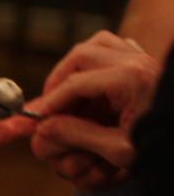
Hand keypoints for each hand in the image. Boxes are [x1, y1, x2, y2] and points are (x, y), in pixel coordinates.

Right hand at [0, 31, 160, 189]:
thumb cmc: (162, 149)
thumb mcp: (120, 150)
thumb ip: (79, 137)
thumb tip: (44, 127)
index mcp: (133, 80)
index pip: (76, 83)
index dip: (50, 102)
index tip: (34, 119)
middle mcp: (139, 63)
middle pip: (83, 54)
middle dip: (59, 78)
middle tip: (48, 104)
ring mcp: (145, 60)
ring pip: (98, 44)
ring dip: (76, 65)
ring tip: (65, 91)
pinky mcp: (149, 66)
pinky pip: (116, 49)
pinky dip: (98, 61)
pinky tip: (92, 84)